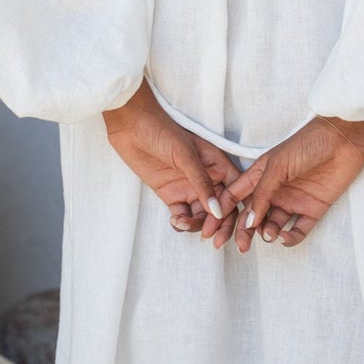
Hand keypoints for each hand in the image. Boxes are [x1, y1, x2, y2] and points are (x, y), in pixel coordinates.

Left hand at [102, 79, 243, 240]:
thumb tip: (217, 211)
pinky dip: (181, 222)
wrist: (130, 126)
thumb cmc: (161, 131)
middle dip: (218, 225)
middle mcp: (206, 178)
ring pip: (201, 215)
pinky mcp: (171, 194)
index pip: (233, 192)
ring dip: (196, 224)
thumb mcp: (185, 155)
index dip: (232, 210)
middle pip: (220, 208)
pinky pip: (182, 214)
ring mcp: (188, 187)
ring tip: (183, 223)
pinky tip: (175, 221)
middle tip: (209, 237)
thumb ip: (201, 183)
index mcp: (217, 165)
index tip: (223, 224)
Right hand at [216, 113, 363, 253]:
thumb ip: (262, 194)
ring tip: (268, 233)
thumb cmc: (307, 143)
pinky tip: (285, 236)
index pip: (236, 196)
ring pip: (273, 225)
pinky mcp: (313, 209)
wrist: (344, 139)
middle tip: (241, 245)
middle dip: (244, 231)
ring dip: (267, 233)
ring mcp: (293, 200)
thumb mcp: (277, 165)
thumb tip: (248, 222)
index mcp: (261, 175)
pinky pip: (297, 230)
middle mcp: (275, 190)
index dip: (223, 211)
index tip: (212, 228)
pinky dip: (289, 237)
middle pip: (253, 216)